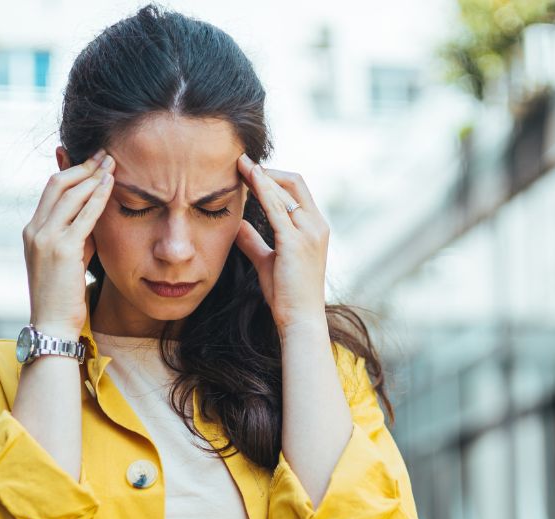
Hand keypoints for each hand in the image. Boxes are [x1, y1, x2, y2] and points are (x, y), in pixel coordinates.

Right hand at [23, 148, 115, 337]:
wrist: (52, 324)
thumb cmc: (63, 296)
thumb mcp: (69, 259)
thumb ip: (78, 236)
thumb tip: (95, 215)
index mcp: (32, 231)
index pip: (51, 190)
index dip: (71, 171)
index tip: (92, 161)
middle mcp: (34, 230)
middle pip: (57, 184)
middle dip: (83, 166)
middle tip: (105, 154)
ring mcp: (45, 238)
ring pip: (69, 194)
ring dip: (92, 175)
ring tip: (111, 162)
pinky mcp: (62, 249)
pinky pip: (83, 215)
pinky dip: (98, 196)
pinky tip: (111, 183)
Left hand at [235, 154, 329, 330]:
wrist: (299, 319)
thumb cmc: (286, 295)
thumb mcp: (268, 262)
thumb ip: (254, 241)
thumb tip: (237, 225)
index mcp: (315, 228)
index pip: (297, 190)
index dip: (273, 178)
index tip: (249, 171)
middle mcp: (317, 226)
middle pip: (294, 182)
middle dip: (267, 170)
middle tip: (241, 162)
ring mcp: (309, 233)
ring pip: (284, 191)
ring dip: (260, 175)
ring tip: (239, 164)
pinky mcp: (296, 242)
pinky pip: (276, 208)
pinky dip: (261, 190)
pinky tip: (246, 180)